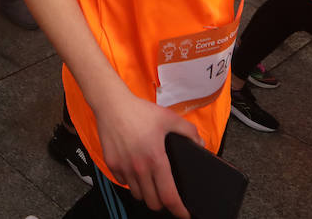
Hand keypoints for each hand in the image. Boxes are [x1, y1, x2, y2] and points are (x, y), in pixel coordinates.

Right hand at [93, 87, 199, 216]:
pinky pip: (124, 182)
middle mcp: (139, 168)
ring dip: (146, 192)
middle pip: (153, 202)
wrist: (111, 104)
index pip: (169, 195)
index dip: (179, 210)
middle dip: (162, 203)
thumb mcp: (168, 117)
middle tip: (166, 194)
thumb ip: (188, 130)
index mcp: (156, 159)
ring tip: (150, 181)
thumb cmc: (139, 111)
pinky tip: (135, 169)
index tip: (184, 214)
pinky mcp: (112, 164)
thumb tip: (200, 143)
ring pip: (138, 194)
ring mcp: (124, 167)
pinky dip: (131, 181)